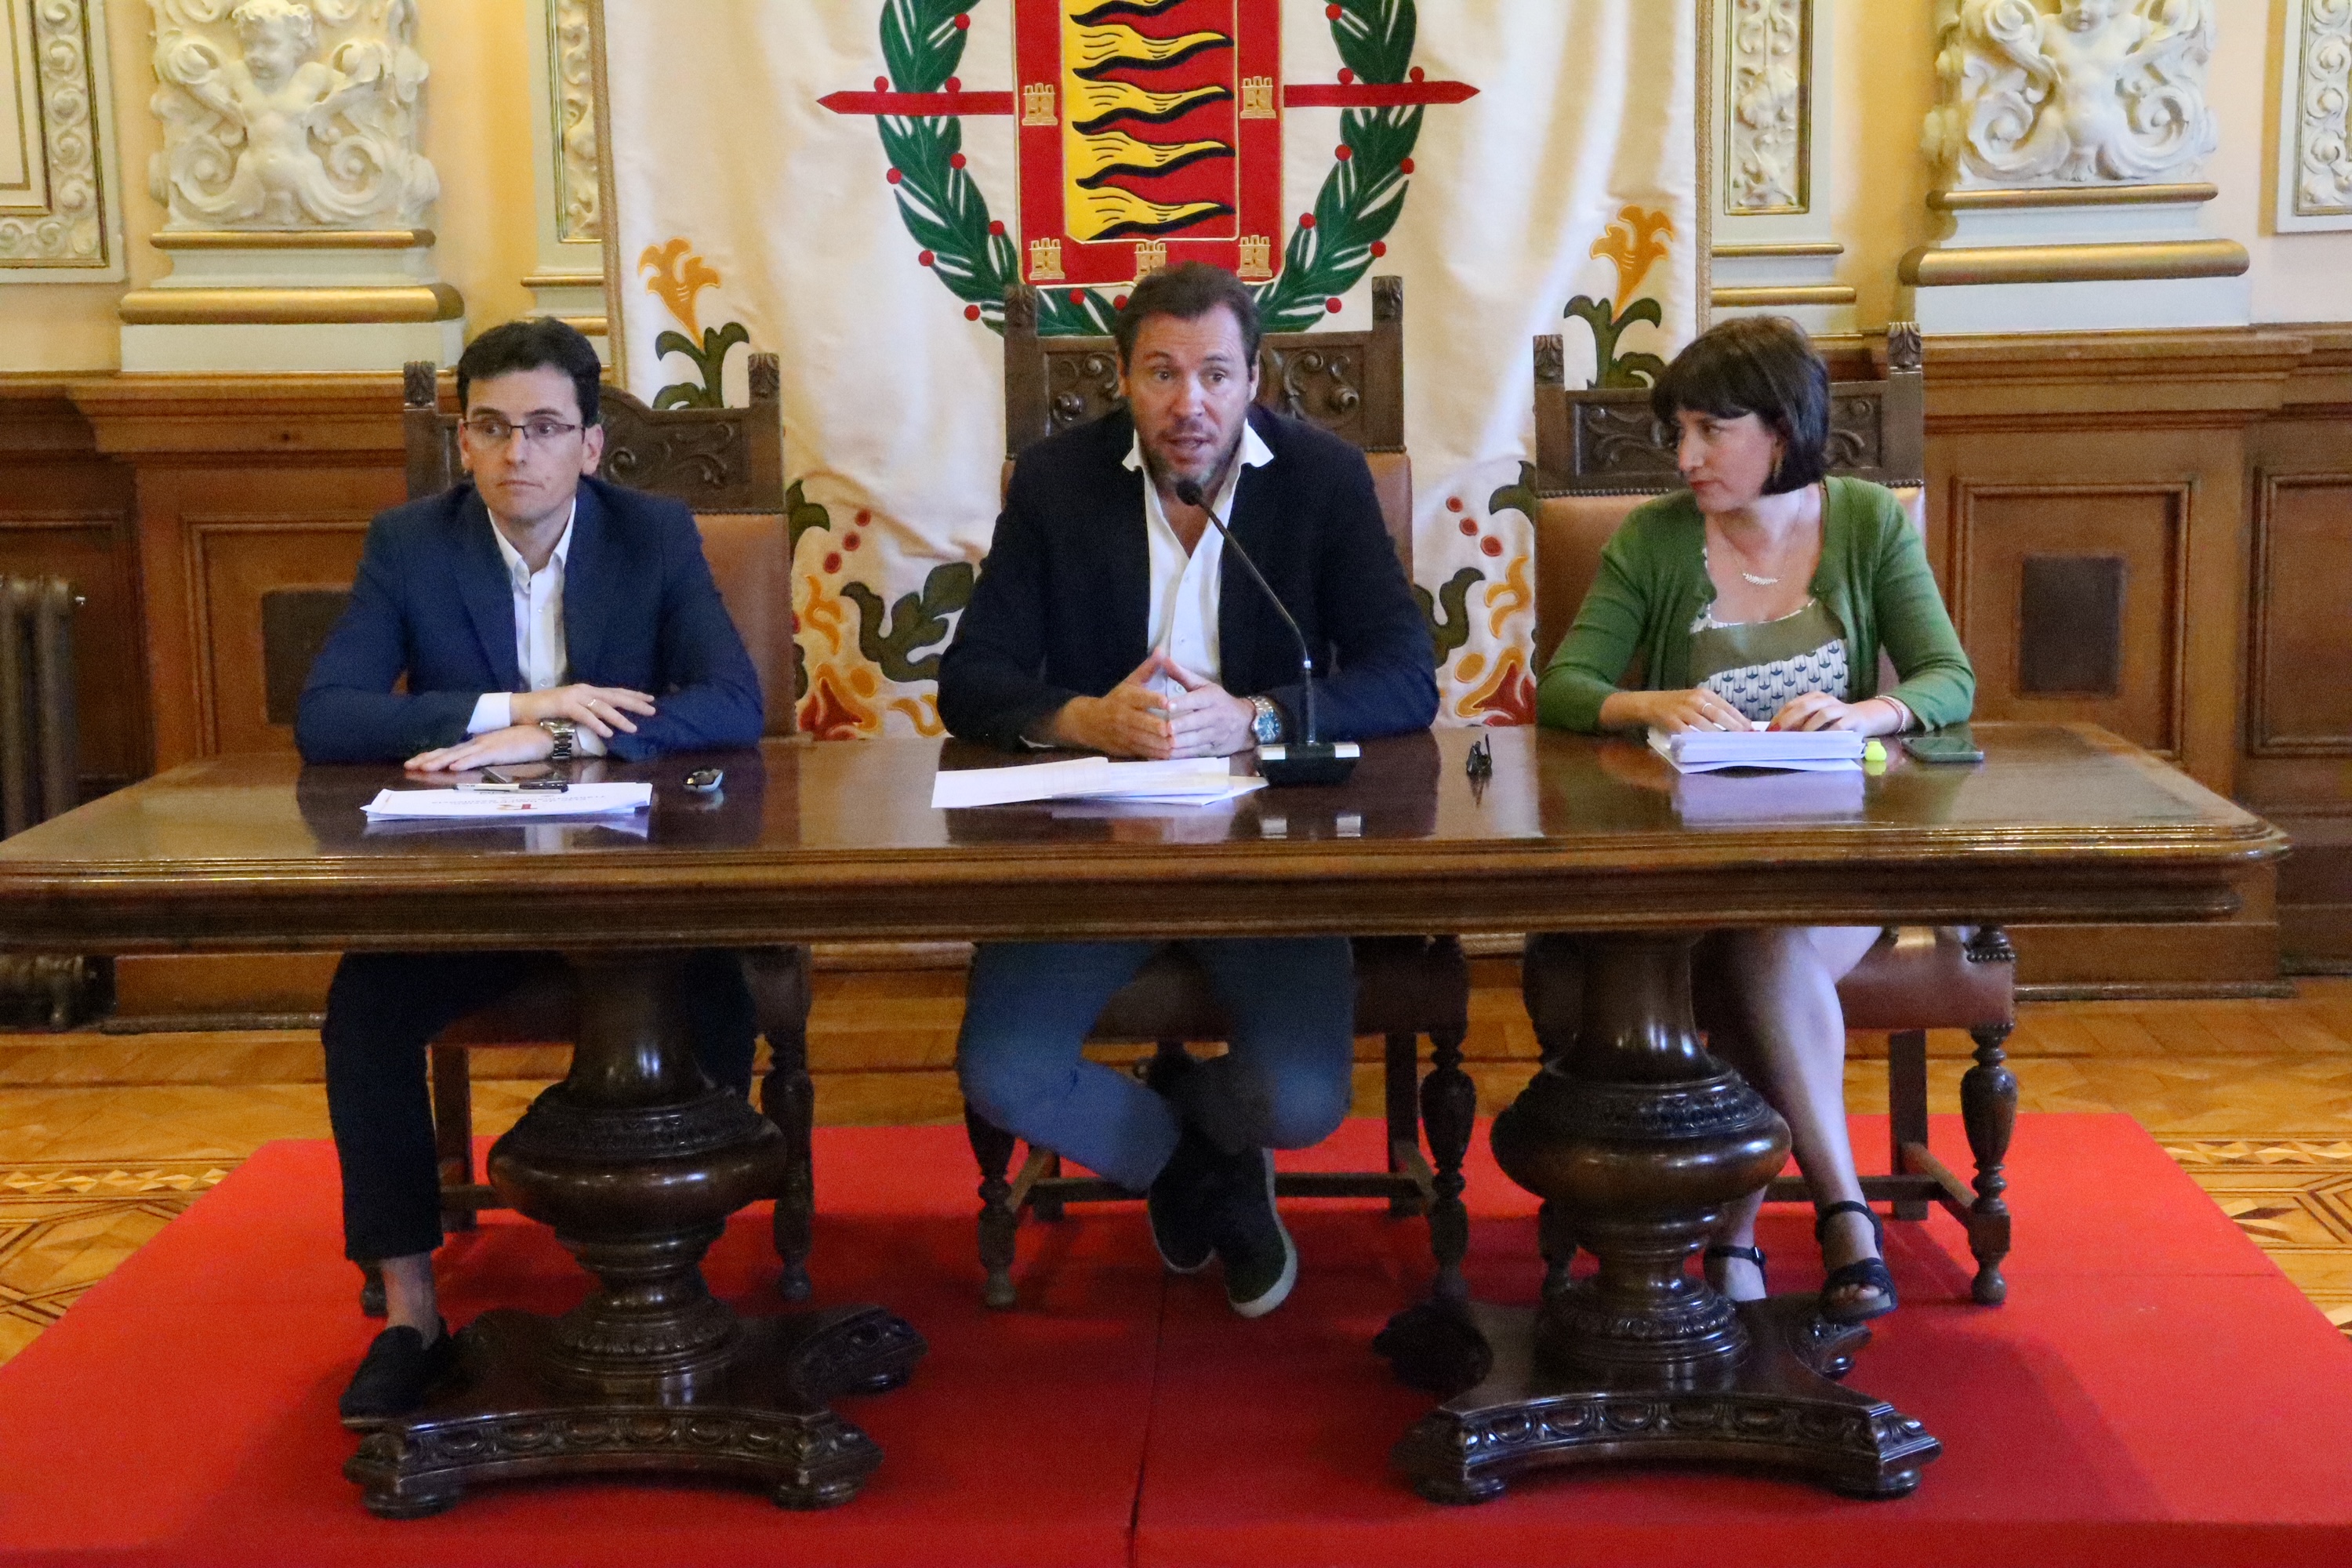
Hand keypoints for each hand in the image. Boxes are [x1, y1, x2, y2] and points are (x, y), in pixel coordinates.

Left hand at [406, 724, 554, 771]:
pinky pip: (479, 757)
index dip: (433, 755)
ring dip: (440, 761)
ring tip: (423, 767)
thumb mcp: (504, 747)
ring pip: (459, 754)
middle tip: (409, 765)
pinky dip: (465, 762)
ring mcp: (488, 746)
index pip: (452, 750)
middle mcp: (479, 743)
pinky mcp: (499, 751)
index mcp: (480, 743)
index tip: (417, 761)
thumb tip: (474, 760)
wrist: (547, 731)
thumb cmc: (528, 739)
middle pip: (449, 751)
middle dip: (428, 758)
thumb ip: (489, 753)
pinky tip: (453, 767)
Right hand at [511, 683, 654, 739]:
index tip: (651, 699)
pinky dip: (597, 724)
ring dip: (619, 717)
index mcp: (587, 691)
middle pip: (614, 696)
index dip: (634, 695)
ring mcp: (574, 696)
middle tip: (652, 710)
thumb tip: (607, 722)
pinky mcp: (564, 705)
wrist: (522, 707)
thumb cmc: (548, 710)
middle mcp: (584, 691)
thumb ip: (589, 712)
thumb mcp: (573, 710)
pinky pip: (585, 715)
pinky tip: (608, 733)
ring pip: (602, 707)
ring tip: (634, 727)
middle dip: (635, 704)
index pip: (615, 692)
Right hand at [1043, 653, 1174, 757]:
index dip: (1153, 700)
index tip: (1167, 701)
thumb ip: (1148, 669)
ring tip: (1176, 742)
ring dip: (1160, 743)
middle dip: (1158, 726)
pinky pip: (1143, 752)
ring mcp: (1124, 734)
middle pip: (1142, 722)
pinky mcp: (1125, 748)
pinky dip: (1156, 754)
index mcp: (1126, 698)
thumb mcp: (1130, 682)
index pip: (1140, 698)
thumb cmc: (1116, 700)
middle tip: (1174, 728)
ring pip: (1143, 740)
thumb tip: (1162, 650)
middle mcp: (1124, 716)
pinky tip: (1170, 753)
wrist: (1089, 723)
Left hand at [1157, 656, 1256, 758]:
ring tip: (1165, 743)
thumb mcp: (1204, 685)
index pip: (1198, 699)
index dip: (1183, 702)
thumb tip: (1163, 659)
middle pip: (1197, 721)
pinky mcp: (1212, 749)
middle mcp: (1215, 716)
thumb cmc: (1217, 701)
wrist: (1245, 724)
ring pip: (1197, 739)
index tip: (1168, 704)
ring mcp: (1215, 734)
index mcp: (1212, 697)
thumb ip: (1182, 674)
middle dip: (1182, 725)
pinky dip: (1182, 755)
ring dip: (1181, 743)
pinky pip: (1196, 752)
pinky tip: (1168, 754)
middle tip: (1166, 728)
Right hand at [1605, 687, 1753, 733]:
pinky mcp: (1670, 720)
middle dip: (1734, 729)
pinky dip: (1697, 741)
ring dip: (1718, 737)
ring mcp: (1682, 709)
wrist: (1647, 703)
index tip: (1752, 731)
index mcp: (1703, 693)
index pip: (1727, 707)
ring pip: (1705, 725)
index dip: (1740, 719)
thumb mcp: (1694, 702)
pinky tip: (1705, 748)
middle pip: (1719, 715)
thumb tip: (1736, 726)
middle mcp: (1695, 699)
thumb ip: (1711, 711)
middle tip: (1745, 741)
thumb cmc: (1674, 705)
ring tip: (1730, 747)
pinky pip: (1687, 732)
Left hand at [1767, 693, 1902, 734]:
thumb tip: (1777, 734)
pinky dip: (1828, 734)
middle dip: (1789, 721)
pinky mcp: (1852, 719)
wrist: (1865, 717)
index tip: (1770, 731)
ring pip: (1822, 714)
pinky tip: (1820, 743)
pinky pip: (1839, 726)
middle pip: (1805, 706)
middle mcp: (1826, 700)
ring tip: (1799, 739)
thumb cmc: (1835, 721)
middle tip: (1779, 734)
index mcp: (1814, 697)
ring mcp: (1840, 708)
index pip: (1793, 704)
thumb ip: (1800, 722)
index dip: (1780, 717)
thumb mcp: (1816, 718)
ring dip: (1808, 727)